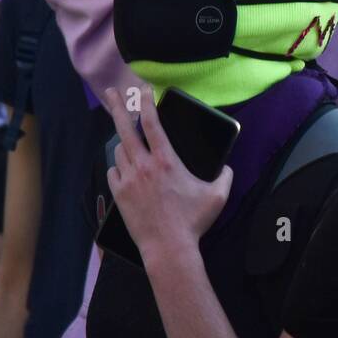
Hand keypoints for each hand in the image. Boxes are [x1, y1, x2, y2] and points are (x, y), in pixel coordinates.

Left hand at [101, 86, 232, 262]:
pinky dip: (118, 168)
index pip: (151, 122)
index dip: (146, 102)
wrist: (168, 247)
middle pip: (124, 128)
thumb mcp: (218, 196)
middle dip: (117, 105)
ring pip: (119, 152)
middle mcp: (143, 165)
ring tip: (130, 144)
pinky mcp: (119, 195)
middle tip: (111, 91)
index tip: (143, 89)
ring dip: (125, 144)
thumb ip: (224, 176)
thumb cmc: (193, 221)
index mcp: (166, 160)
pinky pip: (113, 173)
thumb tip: (227, 168)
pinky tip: (125, 170)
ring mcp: (128, 180)